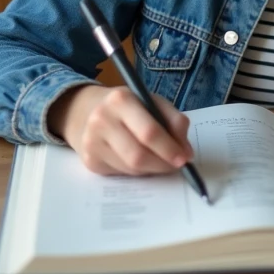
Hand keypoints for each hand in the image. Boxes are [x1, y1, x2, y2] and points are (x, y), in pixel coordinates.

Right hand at [48, 84, 193, 175]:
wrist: (87, 111)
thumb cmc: (129, 107)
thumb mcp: (152, 102)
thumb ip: (174, 121)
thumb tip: (186, 152)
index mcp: (121, 100)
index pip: (149, 131)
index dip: (169, 148)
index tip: (185, 158)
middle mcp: (102, 120)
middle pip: (138, 155)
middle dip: (162, 164)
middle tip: (176, 166)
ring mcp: (92, 142)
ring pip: (131, 168)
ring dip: (152, 169)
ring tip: (160, 161)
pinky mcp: (90, 161)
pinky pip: (121, 173)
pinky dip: (137, 171)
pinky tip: (140, 161)